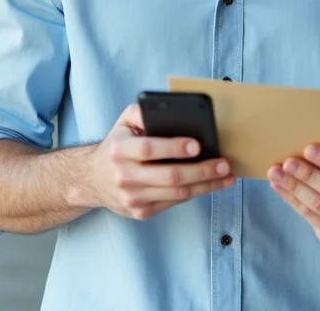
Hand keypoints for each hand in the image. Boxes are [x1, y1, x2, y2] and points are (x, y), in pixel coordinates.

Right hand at [84, 104, 234, 220]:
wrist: (93, 179)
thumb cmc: (117, 145)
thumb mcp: (123, 122)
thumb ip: (142, 111)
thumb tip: (169, 108)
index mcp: (118, 150)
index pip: (148, 149)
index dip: (174, 148)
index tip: (197, 145)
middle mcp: (124, 176)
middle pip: (170, 176)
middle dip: (201, 170)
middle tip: (223, 164)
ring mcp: (132, 197)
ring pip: (177, 193)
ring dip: (206, 185)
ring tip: (225, 176)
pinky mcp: (140, 212)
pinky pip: (174, 203)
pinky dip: (195, 193)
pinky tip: (209, 185)